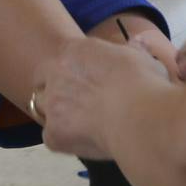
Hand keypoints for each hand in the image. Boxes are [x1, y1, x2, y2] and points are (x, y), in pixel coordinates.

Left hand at [34, 32, 177, 160]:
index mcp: (73, 50)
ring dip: (56, 114)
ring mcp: (51, 104)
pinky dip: (65, 140)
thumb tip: (136, 44)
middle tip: (77, 103)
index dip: (70, 70)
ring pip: (42, 108)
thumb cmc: (143, 83)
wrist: (138, 116)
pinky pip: (51, 137)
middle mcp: (55, 73)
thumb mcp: (140, 57)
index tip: (83, 80)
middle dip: (54, 90)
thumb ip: (130, 51)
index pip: (60, 58)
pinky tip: (87, 140)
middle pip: (42, 81)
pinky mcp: (52, 134)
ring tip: (81, 123)